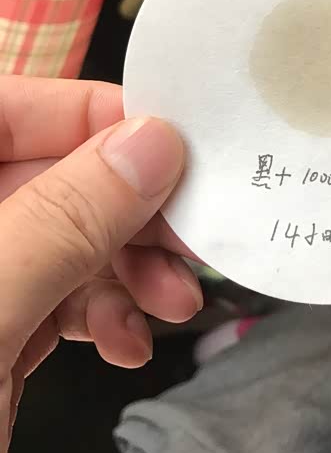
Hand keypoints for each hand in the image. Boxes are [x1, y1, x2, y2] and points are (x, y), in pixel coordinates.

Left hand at [0, 76, 201, 452]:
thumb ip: (63, 220)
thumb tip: (153, 140)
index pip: (4, 108)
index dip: (88, 117)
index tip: (172, 147)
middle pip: (46, 176)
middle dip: (124, 212)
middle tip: (190, 241)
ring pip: (64, 238)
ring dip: (127, 268)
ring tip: (172, 306)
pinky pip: (60, 296)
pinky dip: (104, 313)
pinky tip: (127, 345)